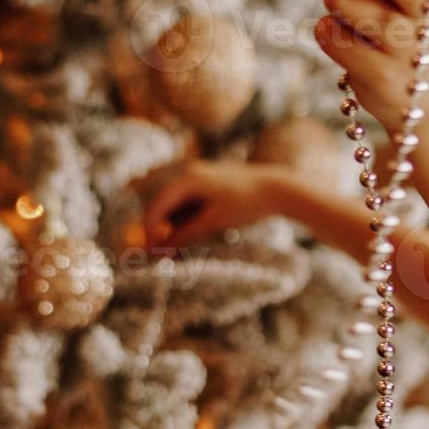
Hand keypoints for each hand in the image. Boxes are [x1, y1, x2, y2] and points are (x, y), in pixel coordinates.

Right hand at [144, 162, 290, 248]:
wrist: (280, 189)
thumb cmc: (247, 204)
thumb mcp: (213, 222)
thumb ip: (184, 235)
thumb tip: (158, 249)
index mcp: (188, 178)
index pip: (157, 204)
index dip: (149, 229)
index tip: (147, 251)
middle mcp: (190, 174)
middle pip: (162, 204)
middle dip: (158, 230)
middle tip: (157, 254)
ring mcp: (200, 178)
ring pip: (175, 206)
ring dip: (171, 228)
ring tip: (172, 251)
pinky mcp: (209, 186)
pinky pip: (188, 205)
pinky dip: (185, 221)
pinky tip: (187, 238)